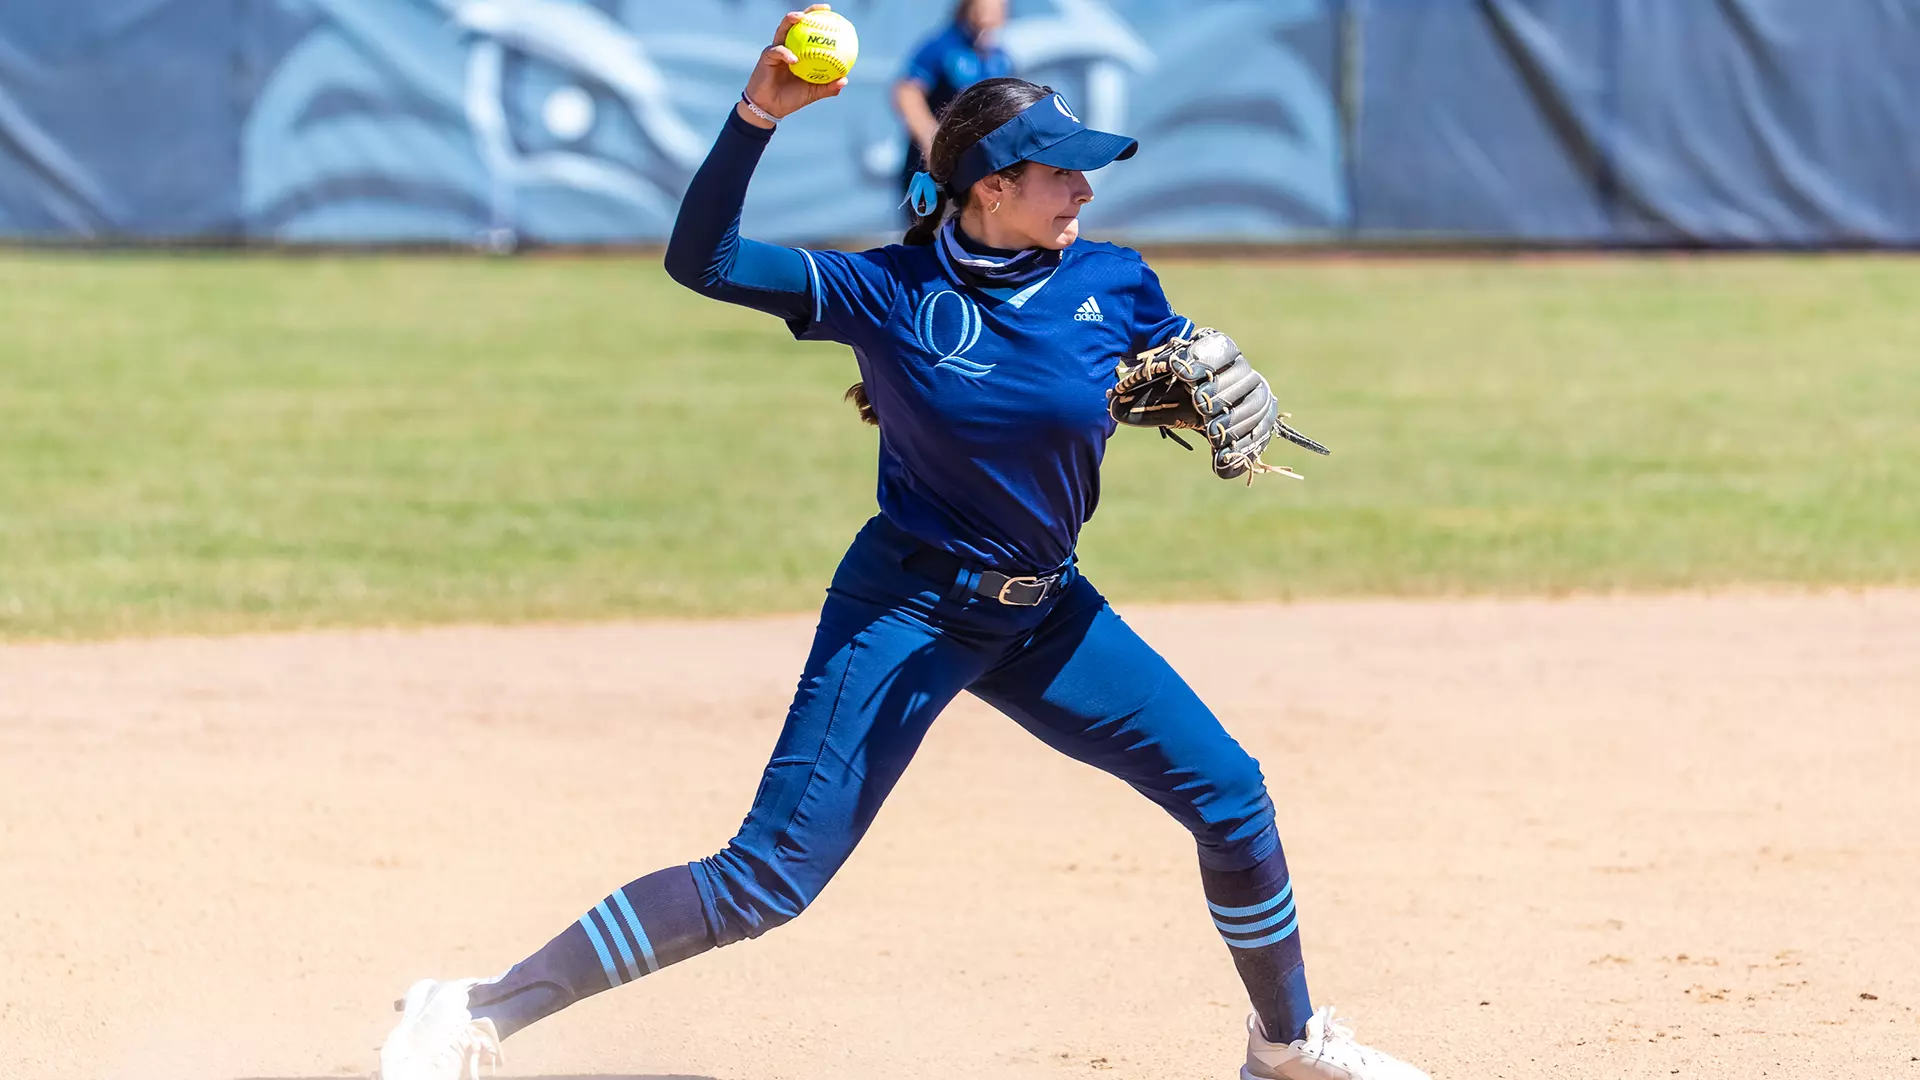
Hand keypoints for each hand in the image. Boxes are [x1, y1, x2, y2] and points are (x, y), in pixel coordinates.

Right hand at [739, 5, 847, 125]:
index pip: (811, 32)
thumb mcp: (813, 93)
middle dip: (810, 12)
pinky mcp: (767, 56)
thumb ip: (828, 87)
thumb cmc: (792, 98)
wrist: (771, 108)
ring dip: (791, 21)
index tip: (834, 15)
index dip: (821, 21)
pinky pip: (777, 51)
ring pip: (783, 29)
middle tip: (824, 9)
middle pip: (798, 23)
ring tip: (800, 18)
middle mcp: (789, 45)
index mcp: (800, 51)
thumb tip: (845, 80)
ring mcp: (777, 48)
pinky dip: (786, 54)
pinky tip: (794, 59)